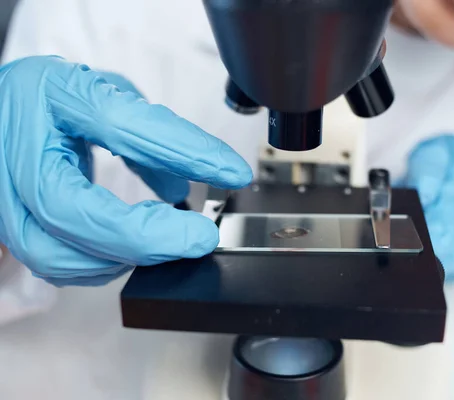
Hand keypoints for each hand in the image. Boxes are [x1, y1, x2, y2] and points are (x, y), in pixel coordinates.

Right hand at [0, 56, 251, 286]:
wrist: (0, 110)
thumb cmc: (52, 101)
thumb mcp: (106, 96)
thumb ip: (148, 136)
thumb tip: (183, 194)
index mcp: (51, 94)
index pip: (121, 123)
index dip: (183, 151)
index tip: (232, 172)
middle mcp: (14, 145)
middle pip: (69, 208)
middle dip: (144, 235)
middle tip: (198, 238)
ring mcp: (0, 192)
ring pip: (52, 250)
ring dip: (121, 257)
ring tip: (166, 242)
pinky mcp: (3, 225)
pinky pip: (49, 261)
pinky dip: (97, 265)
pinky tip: (128, 253)